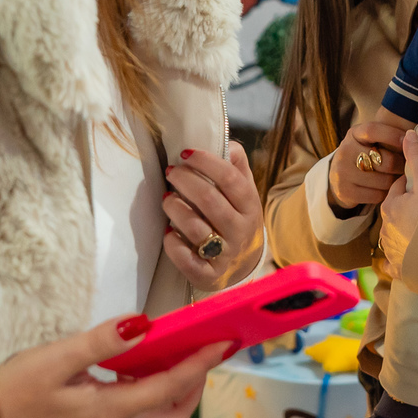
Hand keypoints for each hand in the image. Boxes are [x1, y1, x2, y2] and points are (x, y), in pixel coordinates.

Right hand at [0, 313, 231, 417]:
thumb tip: (142, 324)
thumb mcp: (56, 359)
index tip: (223, 343)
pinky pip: (139, 408)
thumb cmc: (16, 389)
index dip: (199, 365)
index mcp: (108, 410)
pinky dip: (154, 388)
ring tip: (184, 352)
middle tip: (208, 348)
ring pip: (158, 413)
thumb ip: (100, 342)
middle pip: (173, 411)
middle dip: (196, 382)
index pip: (168, 388)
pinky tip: (144, 363)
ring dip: (178, 387)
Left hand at [163, 141, 263, 290]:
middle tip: (171, 172)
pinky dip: (172, 244)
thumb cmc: (237, 217)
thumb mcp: (244, 191)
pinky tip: (168, 232)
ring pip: (195, 228)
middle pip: (209, 200)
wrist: (243, 264)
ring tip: (167, 199)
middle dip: (185, 181)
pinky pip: (186, 260)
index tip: (185, 153)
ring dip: (175, 208)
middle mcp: (240, 230)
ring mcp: (225, 254)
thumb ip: (236, 164)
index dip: (205, 162)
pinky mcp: (209, 275)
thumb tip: (225, 142)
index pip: (230, 178)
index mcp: (250, 205)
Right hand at [326, 122, 407, 209]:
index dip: (393, 135)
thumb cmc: (365, 156)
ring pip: (383, 180)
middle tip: (406, 167)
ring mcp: (343, 172)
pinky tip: (385, 190)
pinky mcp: (345, 191)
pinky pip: (377, 195)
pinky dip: (385, 194)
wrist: (339, 178)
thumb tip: (414, 138)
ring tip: (396, 179)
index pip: (373, 130)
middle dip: (400, 165)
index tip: (407, 141)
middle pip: (384, 160)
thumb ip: (388, 138)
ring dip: (394, 182)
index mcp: (353, 134)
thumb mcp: (369, 141)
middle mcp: (345, 151)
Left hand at [379, 130, 417, 278]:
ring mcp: (394, 254)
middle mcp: (387, 232)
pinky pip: (396, 267)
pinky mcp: (403, 273)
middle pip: (395, 216)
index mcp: (390, 208)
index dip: (410, 188)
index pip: (397, 191)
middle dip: (405, 212)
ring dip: (403, 237)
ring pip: (393, 241)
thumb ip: (417, 156)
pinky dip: (400, 263)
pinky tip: (409, 261)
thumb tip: (408, 132)